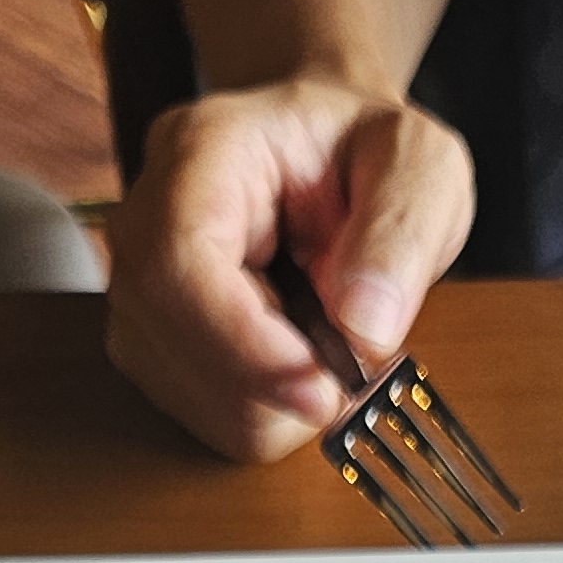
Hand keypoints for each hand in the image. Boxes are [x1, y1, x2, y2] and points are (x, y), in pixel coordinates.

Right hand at [106, 77, 475, 461]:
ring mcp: (141, 283)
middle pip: (168, 335)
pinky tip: (298, 364)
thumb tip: (364, 328)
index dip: (243, 343)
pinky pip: (201, 411)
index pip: (179, 262)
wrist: (337, 156)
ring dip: (273, 400)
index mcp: (202, 151)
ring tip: (325, 347)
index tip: (321, 388)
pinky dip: (266, 411)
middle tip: (348, 373)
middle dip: (270, 382)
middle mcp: (150, 218)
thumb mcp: (421, 164)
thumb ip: (403, 231)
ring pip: (183, 388)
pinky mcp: (154, 337)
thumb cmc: (367, 151)